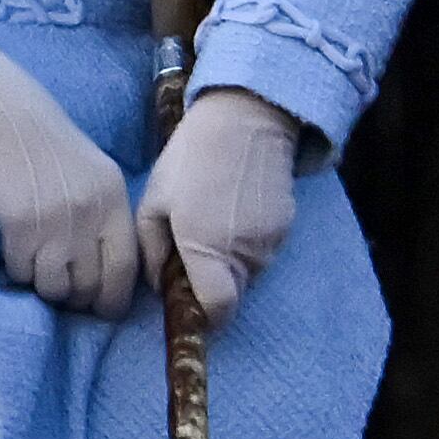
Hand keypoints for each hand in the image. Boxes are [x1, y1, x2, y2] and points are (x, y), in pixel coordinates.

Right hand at [0, 30, 136, 316]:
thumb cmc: (41, 142)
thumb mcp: (91, 173)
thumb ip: (103, 215)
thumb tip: (102, 269)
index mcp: (113, 200)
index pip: (124, 269)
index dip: (111, 298)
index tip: (99, 307)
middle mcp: (89, 216)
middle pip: (88, 287)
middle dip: (74, 297)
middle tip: (59, 287)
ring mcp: (54, 224)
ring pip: (53, 287)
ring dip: (42, 285)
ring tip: (32, 265)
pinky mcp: (18, 227)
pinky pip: (20, 273)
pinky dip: (14, 270)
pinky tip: (10, 250)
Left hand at [136, 86, 302, 325]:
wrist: (245, 121)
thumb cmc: (190, 159)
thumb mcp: (154, 201)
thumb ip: (151, 250)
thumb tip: (159, 285)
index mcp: (208, 249)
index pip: (218, 309)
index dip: (203, 317)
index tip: (186, 306)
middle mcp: (246, 253)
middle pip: (231, 294)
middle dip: (209, 287)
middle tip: (186, 258)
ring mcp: (271, 242)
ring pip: (247, 274)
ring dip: (227, 265)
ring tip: (206, 227)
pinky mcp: (286, 228)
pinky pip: (261, 252)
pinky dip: (244, 246)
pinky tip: (229, 214)